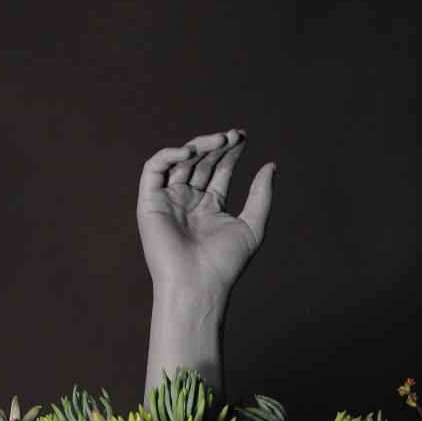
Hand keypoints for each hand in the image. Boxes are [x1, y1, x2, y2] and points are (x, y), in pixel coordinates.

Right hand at [137, 128, 275, 304]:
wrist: (197, 284)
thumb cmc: (225, 263)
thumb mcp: (253, 226)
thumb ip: (261, 196)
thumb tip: (271, 165)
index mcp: (211, 206)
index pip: (220, 169)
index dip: (231, 151)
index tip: (243, 137)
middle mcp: (189, 201)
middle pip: (202, 161)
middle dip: (217, 145)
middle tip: (232, 136)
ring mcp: (169, 200)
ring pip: (180, 161)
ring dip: (198, 146)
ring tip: (218, 140)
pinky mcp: (150, 202)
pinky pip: (154, 169)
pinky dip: (168, 155)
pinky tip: (189, 152)